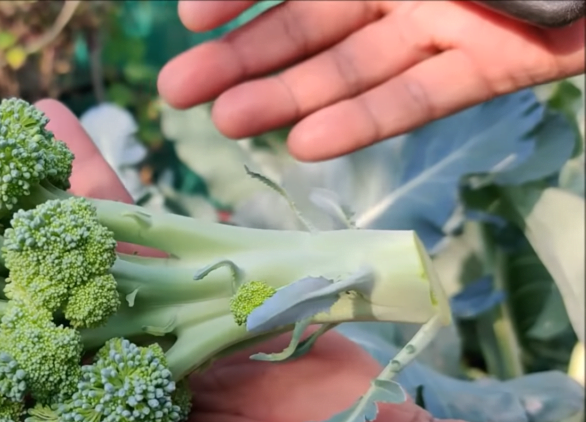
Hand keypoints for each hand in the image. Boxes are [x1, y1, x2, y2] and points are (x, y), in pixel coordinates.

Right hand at [157, 0, 585, 160]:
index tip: (189, 18)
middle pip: (311, 22)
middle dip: (244, 55)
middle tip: (177, 92)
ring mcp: (450, 21)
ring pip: (355, 65)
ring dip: (289, 96)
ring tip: (226, 123)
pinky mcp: (501, 63)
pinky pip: (426, 94)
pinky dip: (368, 120)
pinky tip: (308, 144)